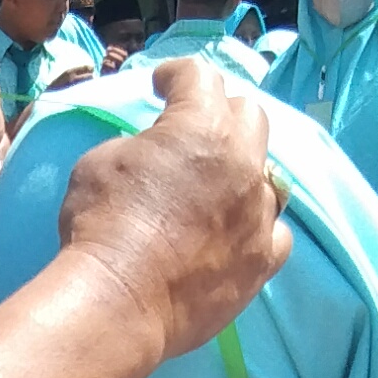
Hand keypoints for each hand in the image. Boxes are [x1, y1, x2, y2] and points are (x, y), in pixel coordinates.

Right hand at [56, 57, 289, 364]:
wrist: (119, 302)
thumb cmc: (101, 224)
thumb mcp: (101, 163)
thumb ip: (138, 146)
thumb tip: (152, 155)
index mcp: (202, 126)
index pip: (200, 76)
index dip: (177, 76)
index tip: (162, 88)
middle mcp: (243, 161)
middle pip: (249, 116)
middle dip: (222, 115)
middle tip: (195, 134)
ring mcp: (259, 213)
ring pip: (268, 176)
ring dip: (243, 173)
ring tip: (219, 188)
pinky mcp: (263, 259)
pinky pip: (276, 231)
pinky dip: (258, 226)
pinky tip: (237, 233)